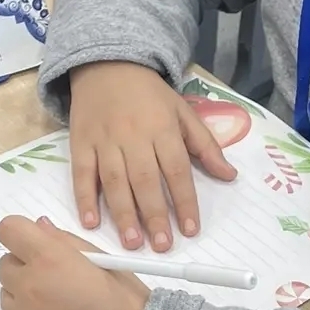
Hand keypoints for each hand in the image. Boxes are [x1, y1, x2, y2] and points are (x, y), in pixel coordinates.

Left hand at [0, 215, 148, 309]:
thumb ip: (66, 241)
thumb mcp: (103, 260)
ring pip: (8, 294)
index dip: (21, 233)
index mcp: (49, 260)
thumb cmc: (126, 302)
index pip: (8, 230)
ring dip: (24, 291)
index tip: (35, 242)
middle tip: (54, 274)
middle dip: (24, 264)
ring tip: (57, 300)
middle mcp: (30, 287)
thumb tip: (40, 227)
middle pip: (5, 264)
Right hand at [68, 60, 236, 250]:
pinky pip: (82, 173)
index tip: (190, 229)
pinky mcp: (80, 142)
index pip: (177, 169)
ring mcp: (104, 140)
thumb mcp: (183, 112)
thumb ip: (205, 145)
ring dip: (123, 214)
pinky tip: (90, 222)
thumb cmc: (150, 95)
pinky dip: (84, 198)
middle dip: (154, 215)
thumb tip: (229, 176)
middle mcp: (134, 135)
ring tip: (132, 243)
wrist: (107, 64)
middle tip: (162, 245)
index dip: (184, 201)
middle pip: (145, 180)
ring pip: (114, 181)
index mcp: (163, 128)